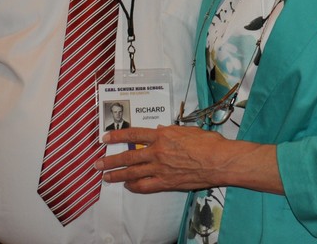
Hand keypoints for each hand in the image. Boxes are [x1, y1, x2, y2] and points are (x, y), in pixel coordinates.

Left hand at [97, 125, 223, 192]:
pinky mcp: (166, 182)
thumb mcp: (187, 130)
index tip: (105, 138)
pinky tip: (128, 186)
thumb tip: (160, 131)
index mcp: (162, 135)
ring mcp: (160, 168)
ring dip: (117, 175)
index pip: (134, 134)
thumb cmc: (208, 143)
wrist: (218, 160)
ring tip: (105, 176)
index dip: (117, 136)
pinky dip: (134, 186)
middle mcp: (157, 152)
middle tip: (98, 163)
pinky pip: (145, 186)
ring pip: (132, 172)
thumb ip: (170, 131)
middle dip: (110, 160)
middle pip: (128, 156)